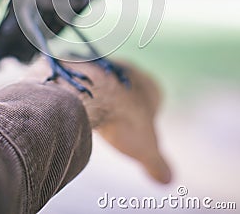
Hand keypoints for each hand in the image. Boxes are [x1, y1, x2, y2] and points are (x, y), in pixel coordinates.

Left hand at [24, 57, 171, 183]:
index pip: (154, 99)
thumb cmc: (122, 119)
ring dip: (101, 101)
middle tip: (114, 129)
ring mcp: (105, 66)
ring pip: (105, 85)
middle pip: (128, 91)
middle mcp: (128, 71)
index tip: (137, 134)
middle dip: (122, 108)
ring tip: (94, 121)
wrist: (89, 94)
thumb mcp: (145, 149)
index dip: (147, 118)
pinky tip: (78, 111)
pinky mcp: (81, 66)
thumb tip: (167, 179)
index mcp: (149, 85)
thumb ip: (156, 164)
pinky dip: (82, 96)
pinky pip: (84, 83)